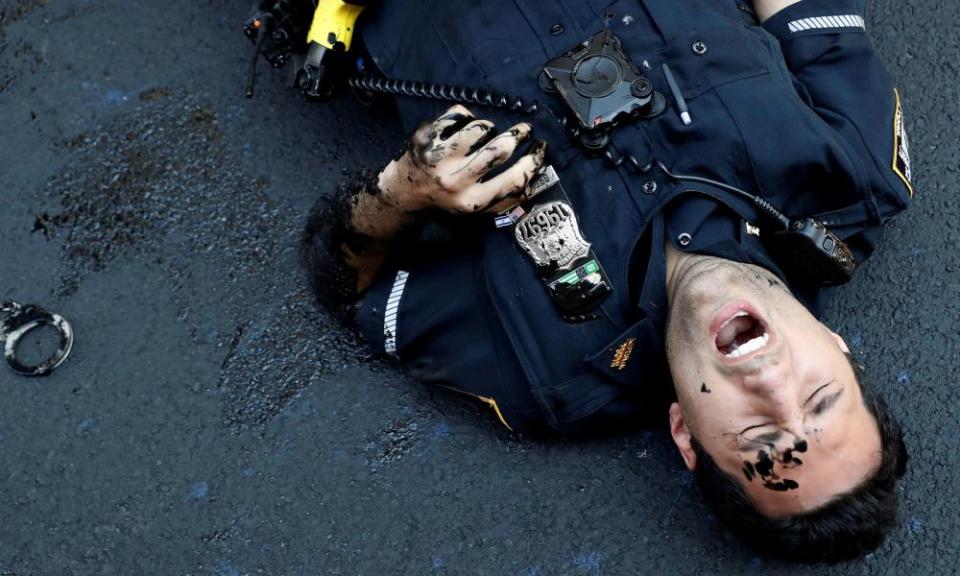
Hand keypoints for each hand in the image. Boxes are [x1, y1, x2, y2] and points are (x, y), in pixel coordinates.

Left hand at [381, 104, 547, 214]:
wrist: (406, 191)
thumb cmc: (448, 198)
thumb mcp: (476, 208)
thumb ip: (506, 198)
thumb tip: (536, 177)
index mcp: (472, 201)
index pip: (514, 179)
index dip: (534, 160)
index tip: (540, 148)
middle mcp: (455, 181)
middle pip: (501, 149)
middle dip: (519, 134)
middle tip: (524, 130)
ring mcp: (439, 158)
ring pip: (480, 128)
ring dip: (488, 127)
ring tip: (486, 133)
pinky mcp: (427, 138)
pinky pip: (458, 115)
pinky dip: (465, 116)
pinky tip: (462, 126)